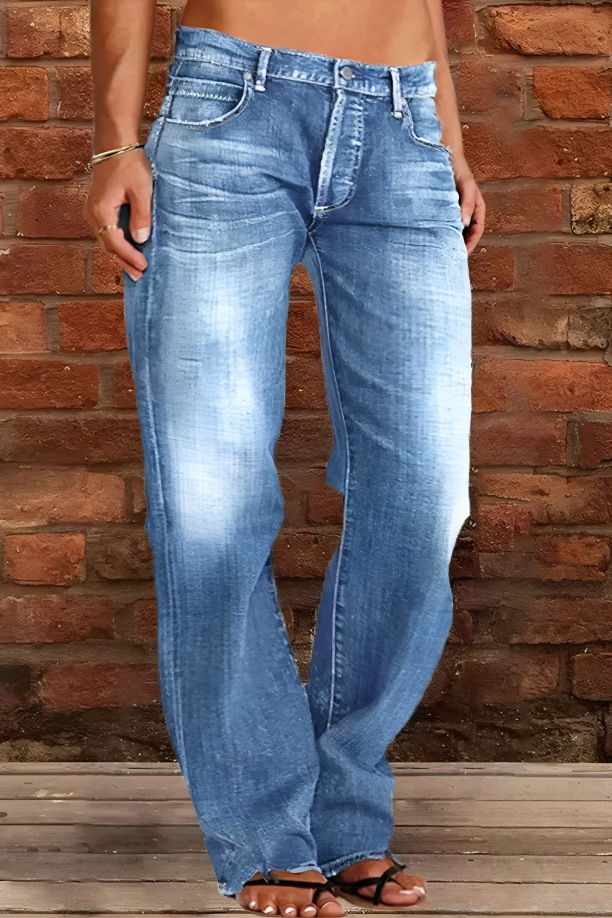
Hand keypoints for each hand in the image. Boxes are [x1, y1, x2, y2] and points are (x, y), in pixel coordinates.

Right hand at [83, 148, 153, 281]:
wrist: (115, 144)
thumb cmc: (129, 163)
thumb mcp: (141, 190)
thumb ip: (141, 216)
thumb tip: (141, 239)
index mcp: (101, 210)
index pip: (115, 242)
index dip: (130, 257)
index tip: (144, 267)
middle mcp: (93, 213)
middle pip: (108, 245)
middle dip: (124, 261)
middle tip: (139, 276)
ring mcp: (93, 210)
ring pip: (106, 239)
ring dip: (120, 254)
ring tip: (134, 267)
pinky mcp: (98, 207)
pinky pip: (106, 230)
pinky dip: (117, 242)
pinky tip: (127, 249)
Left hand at [450, 152, 484, 255]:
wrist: (444, 155)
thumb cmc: (458, 170)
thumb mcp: (467, 187)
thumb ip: (467, 205)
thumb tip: (464, 224)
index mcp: (477, 207)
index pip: (477, 230)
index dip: (471, 243)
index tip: (463, 255)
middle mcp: (467, 210)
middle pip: (466, 233)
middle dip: (460, 246)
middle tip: (451, 259)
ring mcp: (455, 209)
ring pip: (454, 229)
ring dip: (450, 240)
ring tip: (441, 252)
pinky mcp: (443, 208)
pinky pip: (443, 223)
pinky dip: (440, 231)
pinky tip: (432, 238)